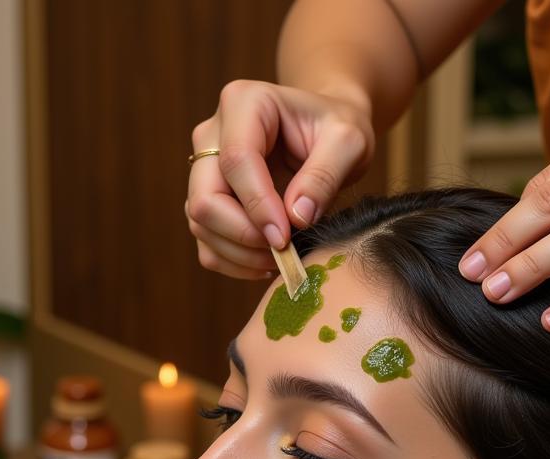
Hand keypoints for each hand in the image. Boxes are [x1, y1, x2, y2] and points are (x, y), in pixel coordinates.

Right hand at [185, 79, 374, 279]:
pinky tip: (267, 262)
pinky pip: (207, 244)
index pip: (235, 161)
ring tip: (282, 258)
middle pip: (205, 198)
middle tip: (284, 251)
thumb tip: (295, 217)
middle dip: (243, 235)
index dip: (258, 206)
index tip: (286, 237)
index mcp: (243, 103)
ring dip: (240, 254)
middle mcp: (212, 134)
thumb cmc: (336, 130)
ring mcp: (204, 170)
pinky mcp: (208, 201)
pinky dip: (234, 263)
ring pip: (200, 225)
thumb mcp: (348, 142)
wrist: (326, 137)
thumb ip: (325, 175)